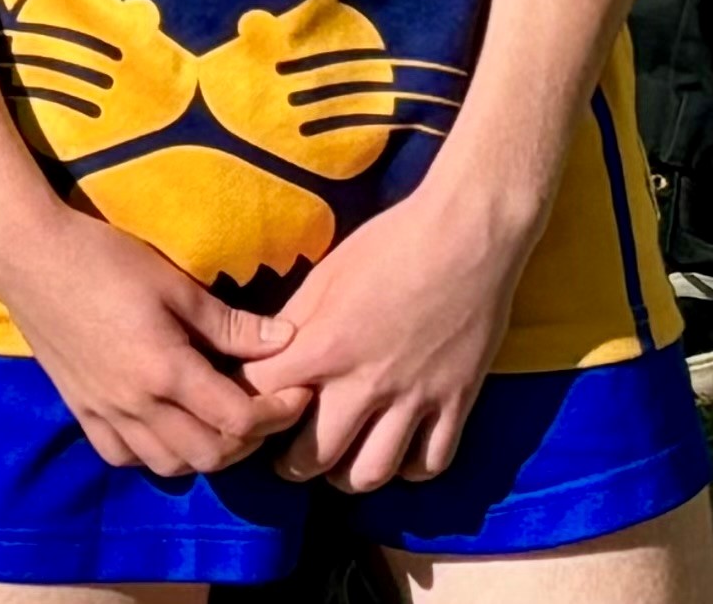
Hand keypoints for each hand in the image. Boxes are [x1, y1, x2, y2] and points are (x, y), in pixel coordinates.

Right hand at [0, 205, 297, 481]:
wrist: (28, 253)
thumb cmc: (104, 258)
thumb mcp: (174, 283)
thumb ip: (230, 323)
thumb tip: (285, 340)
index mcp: (166, 370)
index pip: (239, 419)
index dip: (278, 412)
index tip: (297, 391)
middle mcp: (137, 405)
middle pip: (211, 455)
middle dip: (248, 439)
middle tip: (262, 406)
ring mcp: (105, 413)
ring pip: (170, 465)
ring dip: (204, 452)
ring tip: (217, 419)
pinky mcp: (81, 411)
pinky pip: (124, 457)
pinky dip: (153, 453)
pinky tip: (163, 425)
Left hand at [251, 175, 521, 492]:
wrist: (467, 235)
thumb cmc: (390, 243)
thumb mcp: (326, 274)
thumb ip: (294, 322)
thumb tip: (266, 355)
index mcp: (327, 345)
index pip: (266, 399)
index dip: (248, 405)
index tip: (245, 407)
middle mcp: (368, 383)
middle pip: (314, 457)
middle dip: (290, 463)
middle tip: (285, 456)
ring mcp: (416, 400)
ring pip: (370, 475)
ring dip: (346, 477)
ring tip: (338, 464)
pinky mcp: (457, 404)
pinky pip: (429, 464)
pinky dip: (407, 470)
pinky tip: (396, 453)